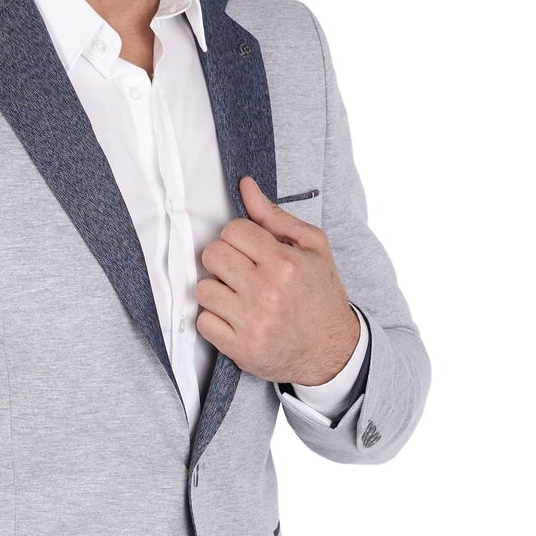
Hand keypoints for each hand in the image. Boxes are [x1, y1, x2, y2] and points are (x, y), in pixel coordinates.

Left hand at [195, 175, 359, 384]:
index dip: (238, 237)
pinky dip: (214, 319)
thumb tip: (245, 186)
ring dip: (217, 291)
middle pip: (212, 255)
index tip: (249, 249)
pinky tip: (235, 318)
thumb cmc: (320, 294)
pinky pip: (203, 322)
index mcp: (286, 262)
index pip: (232, 230)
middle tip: (241, 271)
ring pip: (203, 289)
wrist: (332, 349)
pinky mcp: (241, 348)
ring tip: (239, 296)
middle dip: (223, 260)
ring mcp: (253, 322)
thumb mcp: (312, 248)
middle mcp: (268, 292)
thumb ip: (274, 217)